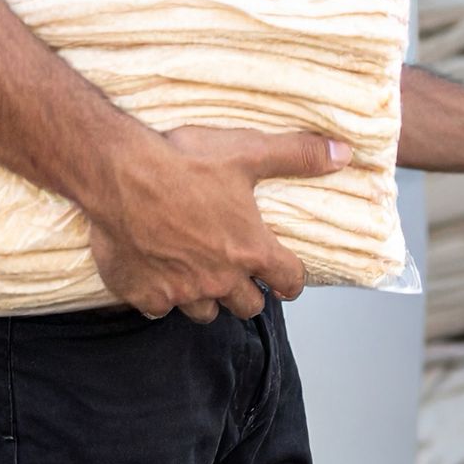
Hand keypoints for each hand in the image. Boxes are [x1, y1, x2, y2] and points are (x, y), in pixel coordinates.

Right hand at [86, 126, 349, 323]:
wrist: (120, 174)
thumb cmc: (184, 162)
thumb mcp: (249, 151)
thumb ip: (299, 155)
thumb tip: (343, 154)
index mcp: (249, 249)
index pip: (288, 280)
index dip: (292, 280)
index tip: (287, 278)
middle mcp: (220, 279)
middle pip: (248, 306)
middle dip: (249, 292)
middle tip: (241, 272)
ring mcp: (180, 292)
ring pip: (205, 312)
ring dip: (207, 297)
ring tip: (201, 275)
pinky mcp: (144, 295)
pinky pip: (159, 309)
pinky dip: (162, 297)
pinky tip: (157, 275)